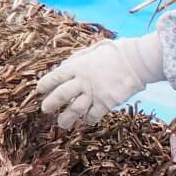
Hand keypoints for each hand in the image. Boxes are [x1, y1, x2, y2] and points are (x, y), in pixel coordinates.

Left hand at [35, 34, 164, 129]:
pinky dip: (88, 119)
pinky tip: (86, 120)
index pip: (55, 77)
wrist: (136, 61)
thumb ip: (77, 61)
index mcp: (78, 66)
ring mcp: (94, 92)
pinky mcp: (106, 102)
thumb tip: (64, 67)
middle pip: (61, 95)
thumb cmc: (114, 54)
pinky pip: (93, 115)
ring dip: (66, 118)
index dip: (45, 84)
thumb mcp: (91, 52)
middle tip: (45, 109)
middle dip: (50, 104)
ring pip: (75, 109)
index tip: (39, 90)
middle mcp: (83, 80)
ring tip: (61, 123)